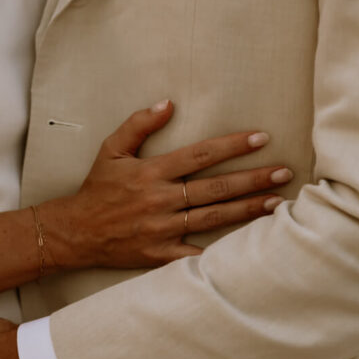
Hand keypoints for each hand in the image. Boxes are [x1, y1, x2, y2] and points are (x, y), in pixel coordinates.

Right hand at [41, 99, 291, 269]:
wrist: (75, 233)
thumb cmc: (97, 189)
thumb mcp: (110, 150)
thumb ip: (138, 125)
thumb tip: (168, 104)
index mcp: (151, 173)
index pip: (200, 155)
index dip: (233, 145)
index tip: (261, 138)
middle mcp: (161, 200)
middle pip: (216, 188)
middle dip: (253, 179)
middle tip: (283, 171)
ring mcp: (163, 229)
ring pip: (214, 218)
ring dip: (248, 210)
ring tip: (278, 202)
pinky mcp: (161, 254)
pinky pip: (196, 254)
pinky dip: (222, 252)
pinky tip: (250, 245)